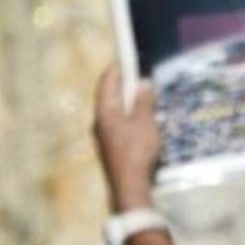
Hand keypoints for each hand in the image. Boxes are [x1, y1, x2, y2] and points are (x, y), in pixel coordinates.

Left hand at [93, 64, 160, 211]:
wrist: (129, 185)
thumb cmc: (136, 149)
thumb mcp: (145, 121)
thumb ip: (144, 101)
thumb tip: (143, 83)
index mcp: (104, 111)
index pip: (106, 82)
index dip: (116, 68)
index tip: (127, 59)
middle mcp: (99, 121)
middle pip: (108, 96)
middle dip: (123, 85)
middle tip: (139, 77)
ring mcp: (103, 136)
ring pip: (113, 111)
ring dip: (127, 102)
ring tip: (144, 98)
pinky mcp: (110, 147)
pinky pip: (117, 124)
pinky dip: (128, 116)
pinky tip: (141, 121)